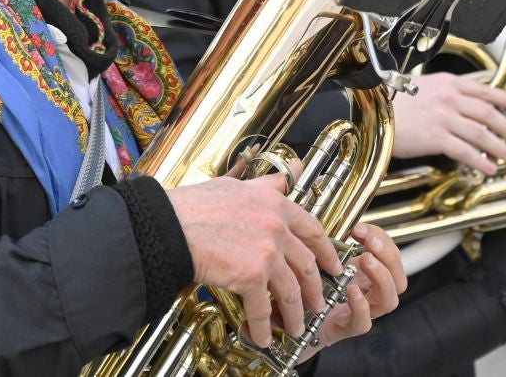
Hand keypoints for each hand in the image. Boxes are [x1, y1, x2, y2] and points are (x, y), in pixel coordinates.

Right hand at [166, 172, 342, 347]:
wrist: (172, 225)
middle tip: (319, 302)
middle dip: (316, 288)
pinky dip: (263, 326)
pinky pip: (263, 308)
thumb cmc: (196, 206)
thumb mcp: (238, 185)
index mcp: (276, 203)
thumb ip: (269, 183)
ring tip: (296, 328)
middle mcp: (277, 226)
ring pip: (291, 290)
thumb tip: (296, 169)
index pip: (313, 229)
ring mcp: (267, 251)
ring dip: (295, 314)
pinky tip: (264, 336)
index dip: (327, 251)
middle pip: (306, 264)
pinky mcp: (252, 275)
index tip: (334, 265)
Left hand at [302, 222, 405, 358]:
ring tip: (365, 260)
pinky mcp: (344, 328)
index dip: (382, 239)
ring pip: (389, 300)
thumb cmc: (307, 285)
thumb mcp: (321, 258)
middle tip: (369, 243)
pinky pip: (363, 322)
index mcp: (366, 273)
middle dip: (388, 256)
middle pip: (398, 278)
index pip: (390, 256)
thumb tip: (333, 214)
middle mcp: (369, 292)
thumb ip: (330, 240)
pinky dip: (361, 306)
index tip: (360, 228)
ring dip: (381, 277)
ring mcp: (360, 311)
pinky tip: (351, 290)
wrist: (290, 319)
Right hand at [391, 72, 505, 173]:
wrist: (373, 112)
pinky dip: (481, 161)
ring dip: (499, 147)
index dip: (503, 99)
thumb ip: (444, 91)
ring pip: (481, 134)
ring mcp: (444, 118)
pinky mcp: (436, 138)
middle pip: (488, 114)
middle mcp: (450, 98)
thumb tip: (462, 100)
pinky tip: (489, 169)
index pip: (484, 90)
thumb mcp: (421, 84)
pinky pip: (466, 152)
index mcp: (448, 83)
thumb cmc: (392, 101)